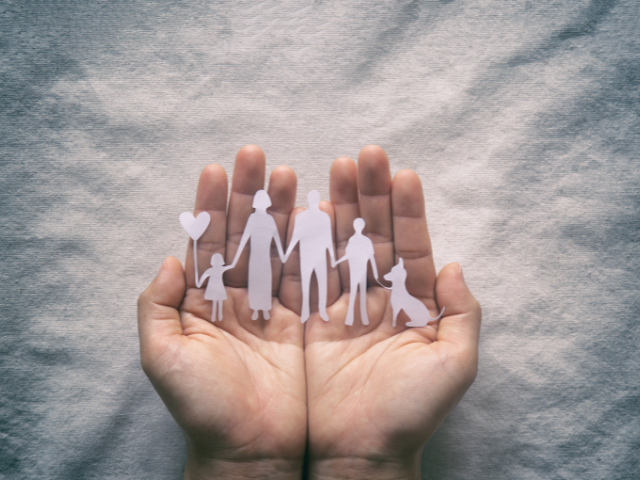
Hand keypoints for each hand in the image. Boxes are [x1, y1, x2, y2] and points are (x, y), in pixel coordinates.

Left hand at [138, 146, 305, 479]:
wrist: (252, 449)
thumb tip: (170, 258)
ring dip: (280, 210)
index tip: (216, 169)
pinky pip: (307, 276)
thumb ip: (158, 306)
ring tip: (289, 173)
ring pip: (276, 248)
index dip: (210, 206)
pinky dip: (311, 246)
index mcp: (201, 302)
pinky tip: (315, 214)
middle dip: (248, 195)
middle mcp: (236, 297)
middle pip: (243, 235)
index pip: (206, 243)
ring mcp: (271, 306)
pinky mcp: (302, 320)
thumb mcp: (164, 357)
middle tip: (256, 156)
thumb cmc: (203, 408)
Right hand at [300, 146, 481, 478]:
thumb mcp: (453, 365)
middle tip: (366, 155)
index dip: (408, 210)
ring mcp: (344, 304)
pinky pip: (308, 273)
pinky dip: (307, 243)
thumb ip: (462, 313)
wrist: (360, 450)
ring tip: (336, 167)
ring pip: (340, 245)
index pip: (412, 245)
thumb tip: (456, 265)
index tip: (402, 173)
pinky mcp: (311, 318)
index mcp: (415, 303)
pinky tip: (308, 211)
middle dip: (371, 195)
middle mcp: (379, 297)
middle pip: (374, 235)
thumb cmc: (410, 412)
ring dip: (339, 207)